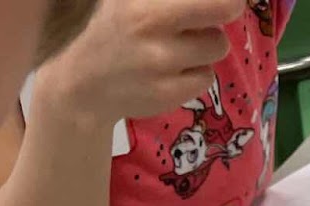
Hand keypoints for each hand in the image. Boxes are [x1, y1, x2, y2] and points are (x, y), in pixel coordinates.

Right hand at [36, 0, 246, 124]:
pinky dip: (197, 72)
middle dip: (227, 7)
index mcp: (143, 1)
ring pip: (217, 45)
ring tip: (182, 45)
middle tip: (226, 8)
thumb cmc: (111, 29)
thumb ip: (166, 0)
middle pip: (222, 7)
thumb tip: (220, 0)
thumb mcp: (128, 0)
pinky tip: (174, 70)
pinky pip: (206, 77)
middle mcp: (150, 25)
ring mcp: (161, 62)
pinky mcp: (169, 93)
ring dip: (207, 44)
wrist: (82, 84)